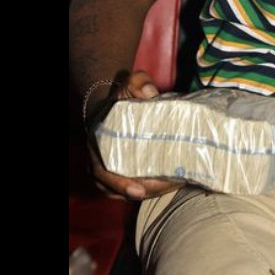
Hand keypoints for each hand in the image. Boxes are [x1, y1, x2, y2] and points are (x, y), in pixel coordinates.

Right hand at [87, 70, 185, 199]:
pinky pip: (139, 186)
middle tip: (169, 185)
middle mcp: (101, 164)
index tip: (138, 190)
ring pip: (133, 191)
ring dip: (154, 191)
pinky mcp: (126, 173)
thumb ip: (138, 83)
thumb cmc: (121, 98)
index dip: (119, 184)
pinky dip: (156, 187)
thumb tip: (151, 93)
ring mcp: (112, 172)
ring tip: (176, 183)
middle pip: (122, 189)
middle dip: (147, 190)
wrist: (114, 106)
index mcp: (97, 146)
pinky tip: (174, 181)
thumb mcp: (128, 86)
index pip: (102, 173)